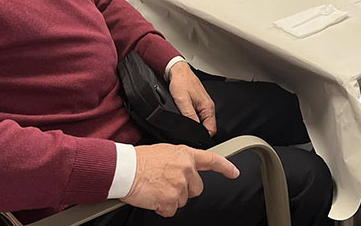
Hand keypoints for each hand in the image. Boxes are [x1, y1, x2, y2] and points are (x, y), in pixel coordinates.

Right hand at [122, 144, 238, 216]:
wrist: (125, 168)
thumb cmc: (140, 159)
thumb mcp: (166, 151)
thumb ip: (180, 160)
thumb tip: (185, 169)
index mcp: (185, 154)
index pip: (212, 160)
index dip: (226, 167)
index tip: (234, 172)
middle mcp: (186, 168)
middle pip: (197, 188)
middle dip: (185, 189)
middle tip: (167, 183)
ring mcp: (180, 184)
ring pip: (183, 200)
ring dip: (171, 198)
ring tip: (156, 187)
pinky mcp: (171, 199)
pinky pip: (171, 210)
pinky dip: (162, 207)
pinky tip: (153, 196)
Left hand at [168, 61, 215, 135]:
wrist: (177, 70)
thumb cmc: (181, 82)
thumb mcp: (182, 101)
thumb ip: (189, 117)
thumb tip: (192, 130)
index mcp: (208, 107)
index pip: (211, 130)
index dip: (202, 137)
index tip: (193, 139)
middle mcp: (208, 106)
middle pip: (207, 127)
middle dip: (198, 132)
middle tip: (187, 134)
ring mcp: (204, 104)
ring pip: (203, 122)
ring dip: (195, 125)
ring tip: (186, 126)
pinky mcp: (198, 103)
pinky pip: (199, 116)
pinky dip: (193, 119)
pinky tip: (186, 118)